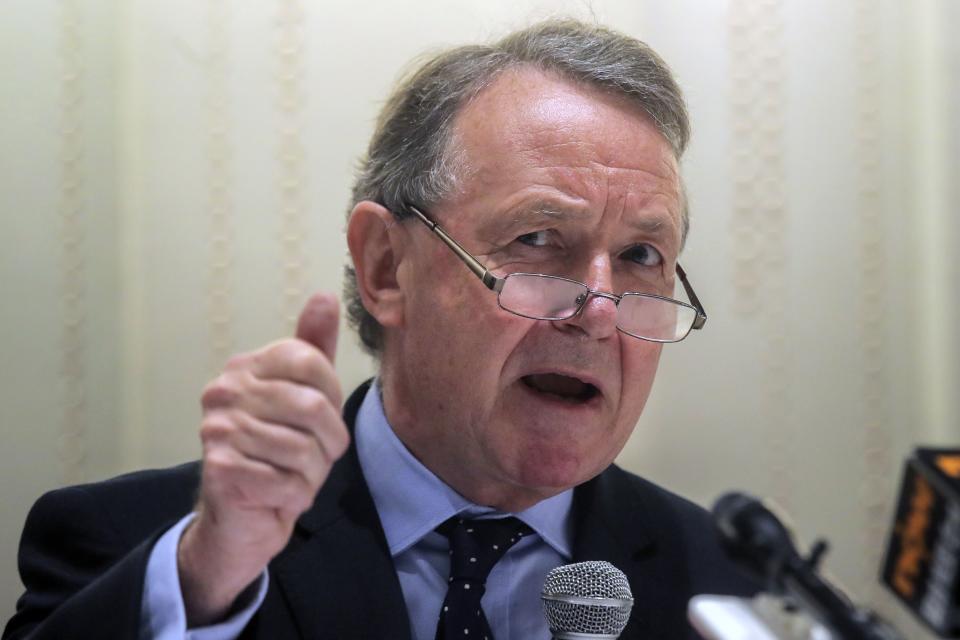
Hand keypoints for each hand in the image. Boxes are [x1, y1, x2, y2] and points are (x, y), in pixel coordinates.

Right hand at [177, 293, 349, 624]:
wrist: (239, 519)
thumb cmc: (277, 452)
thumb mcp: (301, 396)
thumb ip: (312, 350)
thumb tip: (325, 296)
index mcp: (247, 367)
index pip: (313, 364)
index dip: (333, 398)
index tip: (323, 420)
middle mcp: (225, 391)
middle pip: (313, 407)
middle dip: (328, 443)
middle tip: (315, 458)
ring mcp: (218, 429)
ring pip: (304, 450)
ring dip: (312, 475)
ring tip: (294, 478)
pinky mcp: (220, 470)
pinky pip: (288, 483)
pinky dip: (295, 496)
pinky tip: (277, 496)